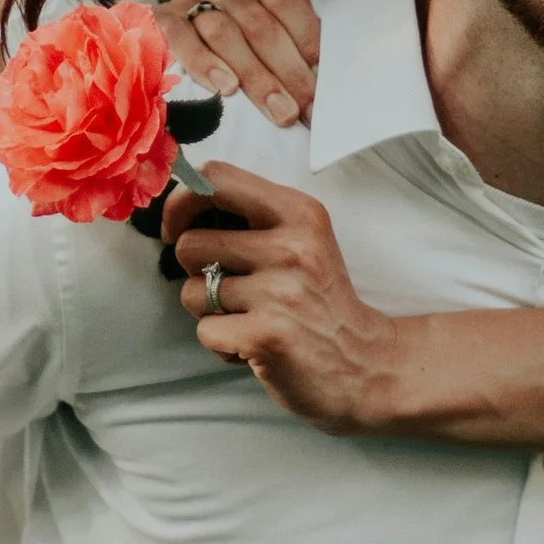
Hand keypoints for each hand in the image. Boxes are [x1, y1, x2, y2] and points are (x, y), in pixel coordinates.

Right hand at [153, 0, 346, 128]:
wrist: (167, 48)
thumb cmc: (234, 50)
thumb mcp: (271, 35)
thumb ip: (303, 30)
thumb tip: (342, 31)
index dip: (307, 36)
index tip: (323, 75)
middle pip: (259, 23)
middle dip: (288, 70)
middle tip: (306, 109)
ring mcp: (189, 1)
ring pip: (224, 31)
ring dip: (255, 76)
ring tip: (278, 110)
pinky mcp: (161, 21)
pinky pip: (182, 38)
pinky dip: (205, 63)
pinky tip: (225, 88)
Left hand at [165, 161, 401, 434]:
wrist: (366, 364)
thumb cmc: (321, 301)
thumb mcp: (303, 240)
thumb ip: (253, 218)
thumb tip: (180, 209)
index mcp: (299, 212)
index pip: (215, 179)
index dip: (180, 202)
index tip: (177, 229)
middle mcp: (291, 246)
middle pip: (190, 244)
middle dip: (196, 272)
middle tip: (231, 289)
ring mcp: (279, 292)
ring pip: (192, 292)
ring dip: (210, 312)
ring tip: (249, 318)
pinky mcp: (266, 335)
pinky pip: (205, 331)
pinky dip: (222, 345)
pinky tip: (253, 345)